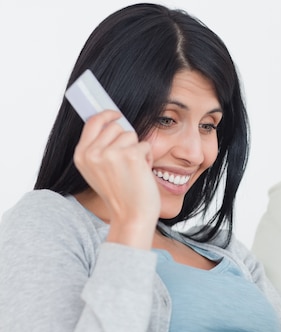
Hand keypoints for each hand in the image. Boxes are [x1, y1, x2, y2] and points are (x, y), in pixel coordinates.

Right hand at [74, 110, 159, 245]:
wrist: (131, 217)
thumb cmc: (120, 195)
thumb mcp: (98, 171)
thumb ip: (98, 147)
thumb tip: (109, 120)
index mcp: (81, 156)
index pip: (92, 122)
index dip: (106, 115)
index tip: (116, 114)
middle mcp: (93, 153)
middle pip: (115, 126)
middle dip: (126, 140)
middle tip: (127, 161)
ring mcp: (110, 153)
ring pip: (131, 134)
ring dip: (137, 150)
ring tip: (134, 170)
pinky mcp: (130, 155)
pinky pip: (144, 145)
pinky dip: (148, 158)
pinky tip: (142, 174)